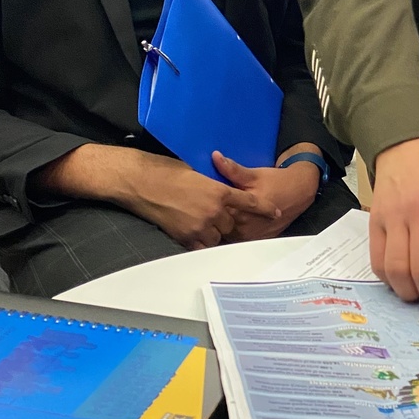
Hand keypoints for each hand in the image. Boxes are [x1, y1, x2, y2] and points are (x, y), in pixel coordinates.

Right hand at [117, 151, 277, 249]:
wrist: (142, 183)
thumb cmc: (165, 171)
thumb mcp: (196, 172)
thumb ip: (212, 185)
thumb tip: (217, 192)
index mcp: (219, 191)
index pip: (250, 202)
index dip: (264, 208)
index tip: (276, 212)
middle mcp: (214, 210)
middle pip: (231, 223)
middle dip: (225, 221)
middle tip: (211, 214)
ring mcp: (201, 225)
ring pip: (218, 237)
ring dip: (212, 232)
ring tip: (197, 222)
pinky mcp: (186, 237)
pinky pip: (202, 247)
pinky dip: (200, 243)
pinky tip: (193, 236)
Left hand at [212, 150, 319, 241]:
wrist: (299, 192)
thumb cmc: (277, 182)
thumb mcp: (253, 174)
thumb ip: (232, 170)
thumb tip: (215, 156)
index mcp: (241, 214)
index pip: (214, 215)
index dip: (207, 206)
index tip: (201, 198)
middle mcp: (245, 229)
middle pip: (219, 226)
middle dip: (213, 216)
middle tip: (207, 205)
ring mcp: (251, 237)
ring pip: (227, 234)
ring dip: (222, 225)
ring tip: (217, 212)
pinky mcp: (256, 240)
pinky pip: (238, 239)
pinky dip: (233, 230)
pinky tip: (232, 220)